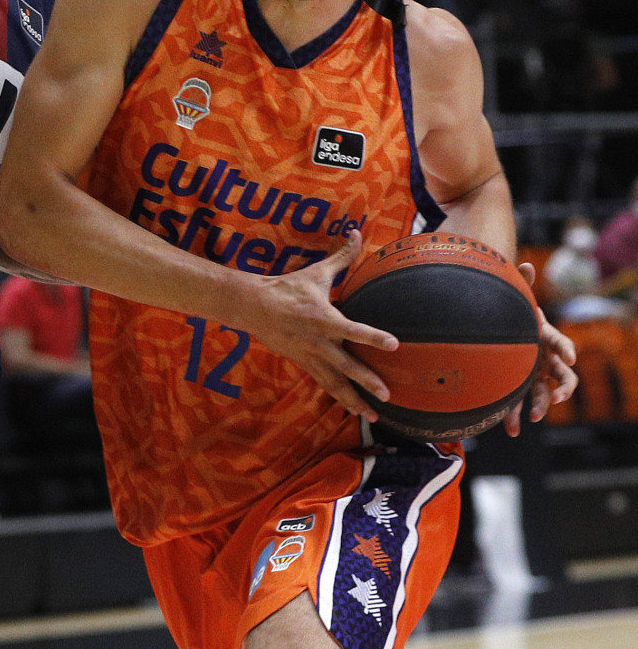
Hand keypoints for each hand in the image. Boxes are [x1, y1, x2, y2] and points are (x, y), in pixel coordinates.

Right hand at [243, 230, 397, 421]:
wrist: (254, 307)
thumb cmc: (288, 288)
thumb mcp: (316, 272)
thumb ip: (341, 258)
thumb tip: (356, 233)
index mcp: (324, 318)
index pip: (353, 329)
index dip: (373, 337)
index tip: (394, 345)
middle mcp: (319, 342)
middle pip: (346, 365)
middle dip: (367, 380)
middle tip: (387, 394)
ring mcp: (310, 356)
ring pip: (335, 382)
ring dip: (354, 400)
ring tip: (373, 415)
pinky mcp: (304, 364)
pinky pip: (325, 384)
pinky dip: (340, 397)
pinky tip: (354, 409)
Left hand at [504, 263, 577, 435]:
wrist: (496, 328)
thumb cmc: (510, 313)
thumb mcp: (514, 299)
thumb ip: (520, 282)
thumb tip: (524, 264)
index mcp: (544, 337)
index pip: (561, 344)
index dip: (566, 349)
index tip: (570, 358)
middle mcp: (544, 359)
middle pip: (563, 376)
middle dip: (564, 387)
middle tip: (560, 397)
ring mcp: (533, 375)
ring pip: (544, 394)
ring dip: (542, 406)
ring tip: (535, 417)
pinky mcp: (517, 386)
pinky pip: (518, 404)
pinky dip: (514, 417)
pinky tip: (511, 431)